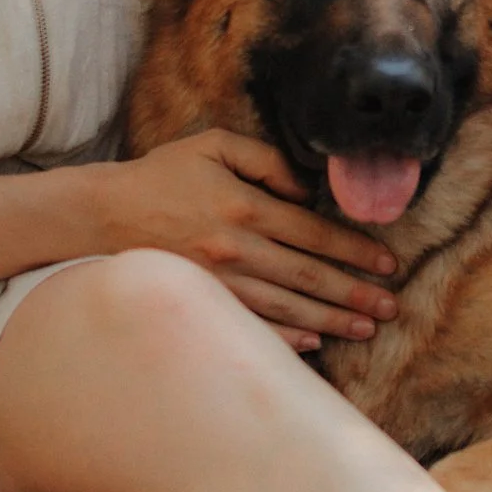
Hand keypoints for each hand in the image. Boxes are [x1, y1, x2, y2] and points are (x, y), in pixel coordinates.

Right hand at [83, 131, 399, 352]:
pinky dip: (285, 339)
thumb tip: (307, 192)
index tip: (387, 264)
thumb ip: (266, 160)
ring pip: (288, 307)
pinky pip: (251, 327)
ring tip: (367, 330)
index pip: (314, 233)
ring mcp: (217, 283)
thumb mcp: (213, 145)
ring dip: (332, 320)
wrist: (100, 216)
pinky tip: (314, 345)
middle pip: (309, 276)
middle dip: (356, 293)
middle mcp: (234, 248)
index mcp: (243, 207)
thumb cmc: (162, 175)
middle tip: (392, 307)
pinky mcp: (200, 304)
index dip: (355, 250)